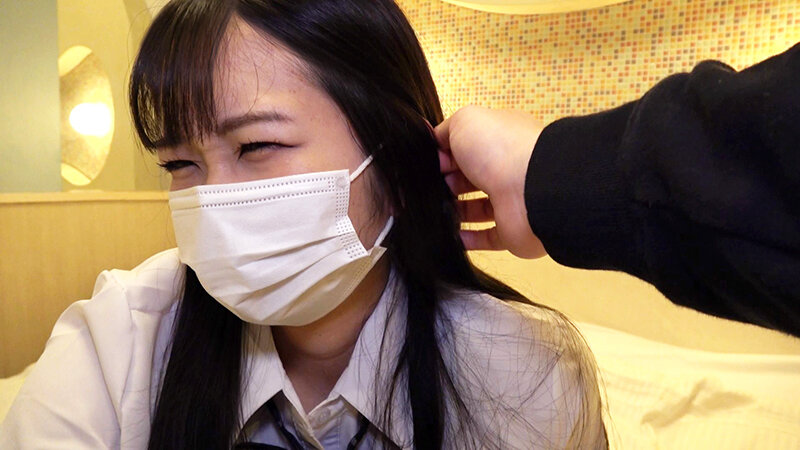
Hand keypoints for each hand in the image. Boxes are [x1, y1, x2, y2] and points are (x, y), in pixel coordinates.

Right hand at [435, 106, 546, 258]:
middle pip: (473, 176)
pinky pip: (488, 236)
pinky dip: (469, 238)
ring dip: (457, 210)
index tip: (430, 162)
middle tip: (432, 186)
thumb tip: (437, 144)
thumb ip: (447, 129)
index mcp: (502, 138)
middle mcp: (509, 168)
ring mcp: (512, 201)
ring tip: (436, 210)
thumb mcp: (466, 121)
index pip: (471, 145)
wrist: (531, 190)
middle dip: (450, 181)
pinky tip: (450, 235)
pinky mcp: (512, 230)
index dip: (447, 153)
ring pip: (480, 207)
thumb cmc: (497, 148)